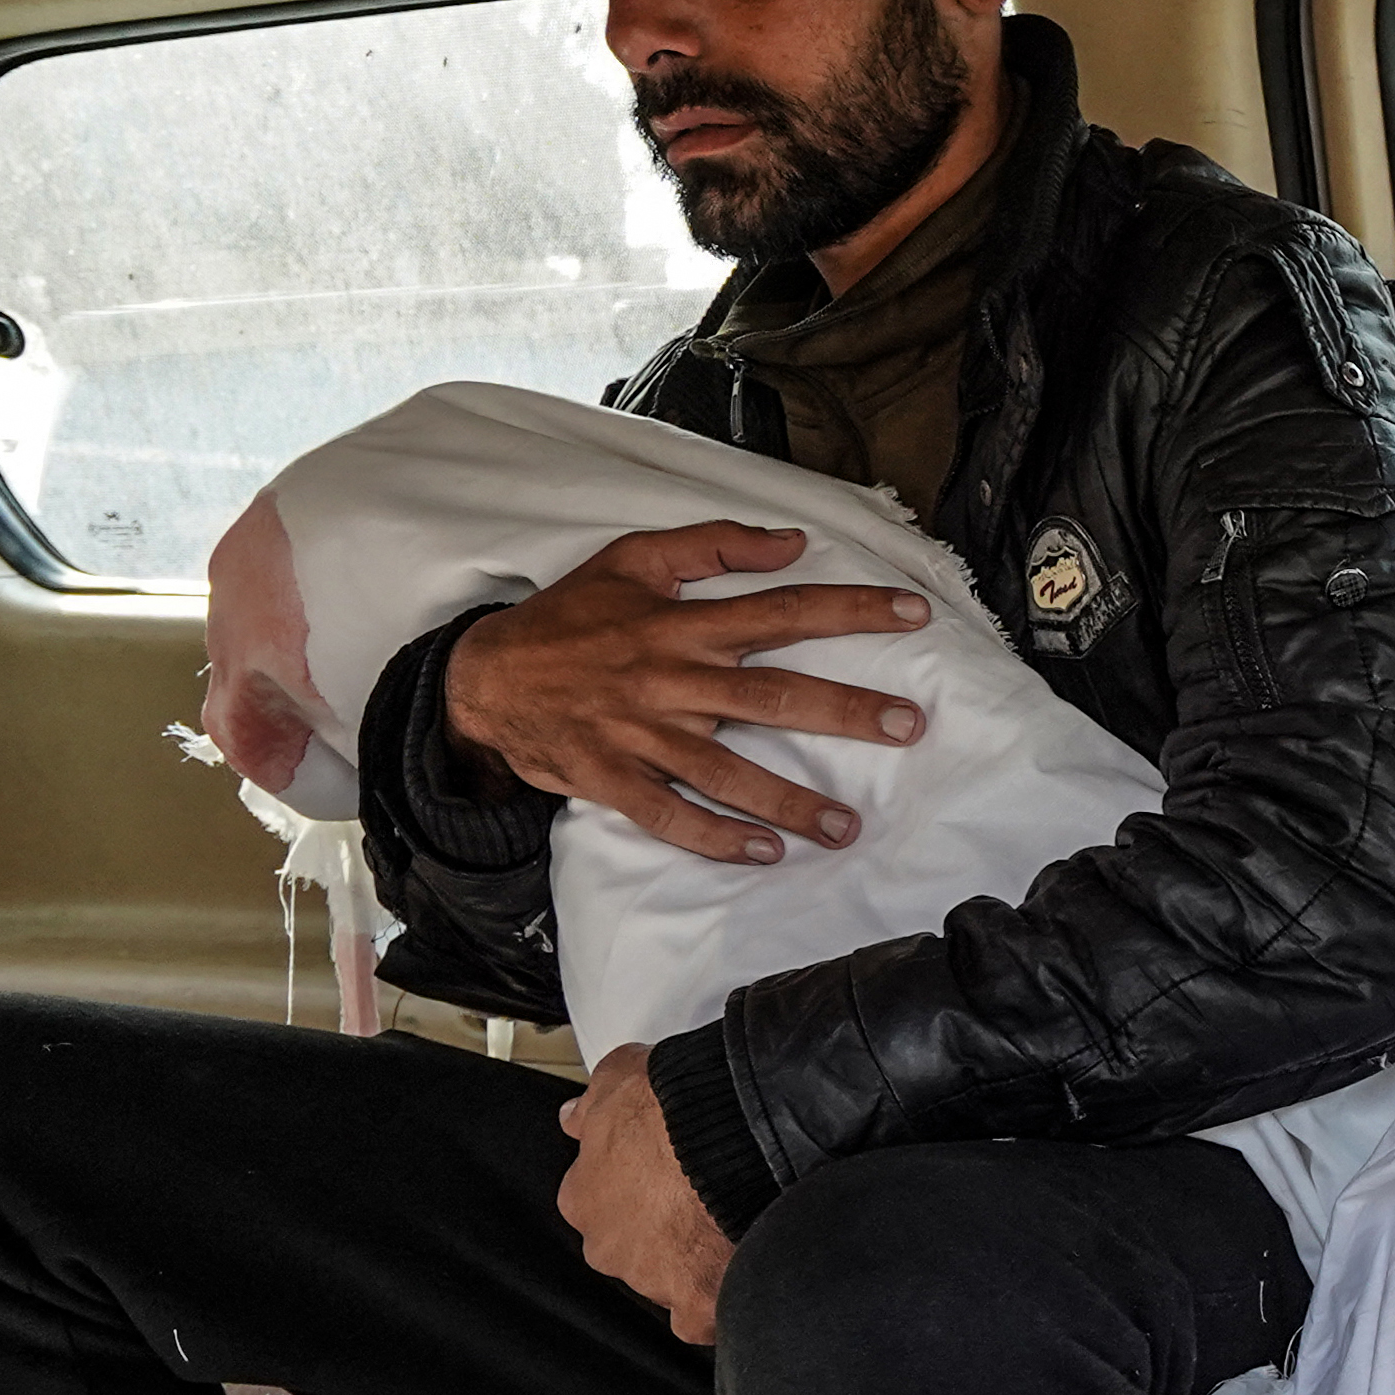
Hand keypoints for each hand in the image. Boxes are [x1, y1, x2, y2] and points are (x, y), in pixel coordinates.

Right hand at [445, 523, 931, 864]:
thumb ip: (713, 546)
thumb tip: (792, 541)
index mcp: (681, 625)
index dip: (850, 609)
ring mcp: (640, 734)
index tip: (913, 613)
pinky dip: (716, 838)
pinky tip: (764, 853)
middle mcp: (669, 679)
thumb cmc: (566, 619)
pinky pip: (670, 816)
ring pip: (727, 771)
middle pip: (771, 696)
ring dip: (789, 802)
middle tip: (908, 727)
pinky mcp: (612, 778)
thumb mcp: (632, 560)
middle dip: (844, 711)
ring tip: (846, 827)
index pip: (783, 610)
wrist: (481, 679)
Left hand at [557, 1047, 732, 1344]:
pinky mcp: (698, 1309)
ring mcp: (653, 1282)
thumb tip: (572, 1117)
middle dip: (662, 1231)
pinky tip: (743, 1270)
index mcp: (585, 1199)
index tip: (660, 1172)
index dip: (633, 1185)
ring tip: (734, 1227)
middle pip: (631, 1248)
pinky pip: (705, 1316)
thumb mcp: (621, 1077)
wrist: (739, 1140)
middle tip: (700, 1202)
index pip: (597, 1202)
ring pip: (669, 1280)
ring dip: (694, 1262)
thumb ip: (592, 1104)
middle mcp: (611, 1247)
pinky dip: (721, 1300)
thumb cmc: (679, 1108)